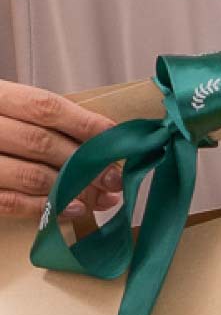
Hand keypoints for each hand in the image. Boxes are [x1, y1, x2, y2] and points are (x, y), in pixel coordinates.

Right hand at [0, 79, 121, 225]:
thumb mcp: (4, 104)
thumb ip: (37, 116)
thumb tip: (96, 136)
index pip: (44, 107)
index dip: (84, 122)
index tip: (115, 137)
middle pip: (41, 143)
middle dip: (84, 162)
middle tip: (115, 176)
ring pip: (29, 175)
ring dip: (71, 188)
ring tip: (102, 196)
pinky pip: (10, 202)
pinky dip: (44, 208)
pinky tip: (71, 210)